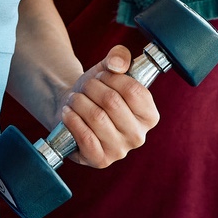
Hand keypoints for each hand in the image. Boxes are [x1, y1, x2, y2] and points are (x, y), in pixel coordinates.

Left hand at [59, 46, 159, 167]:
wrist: (73, 109)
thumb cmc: (96, 91)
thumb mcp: (109, 68)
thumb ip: (119, 56)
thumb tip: (117, 64)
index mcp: (149, 116)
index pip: (134, 91)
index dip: (113, 78)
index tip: (102, 74)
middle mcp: (138, 136)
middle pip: (112, 102)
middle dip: (92, 87)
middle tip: (85, 86)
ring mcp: (120, 151)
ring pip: (96, 117)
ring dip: (79, 102)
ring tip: (74, 98)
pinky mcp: (100, 160)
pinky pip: (85, 137)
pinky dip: (72, 120)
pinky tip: (68, 112)